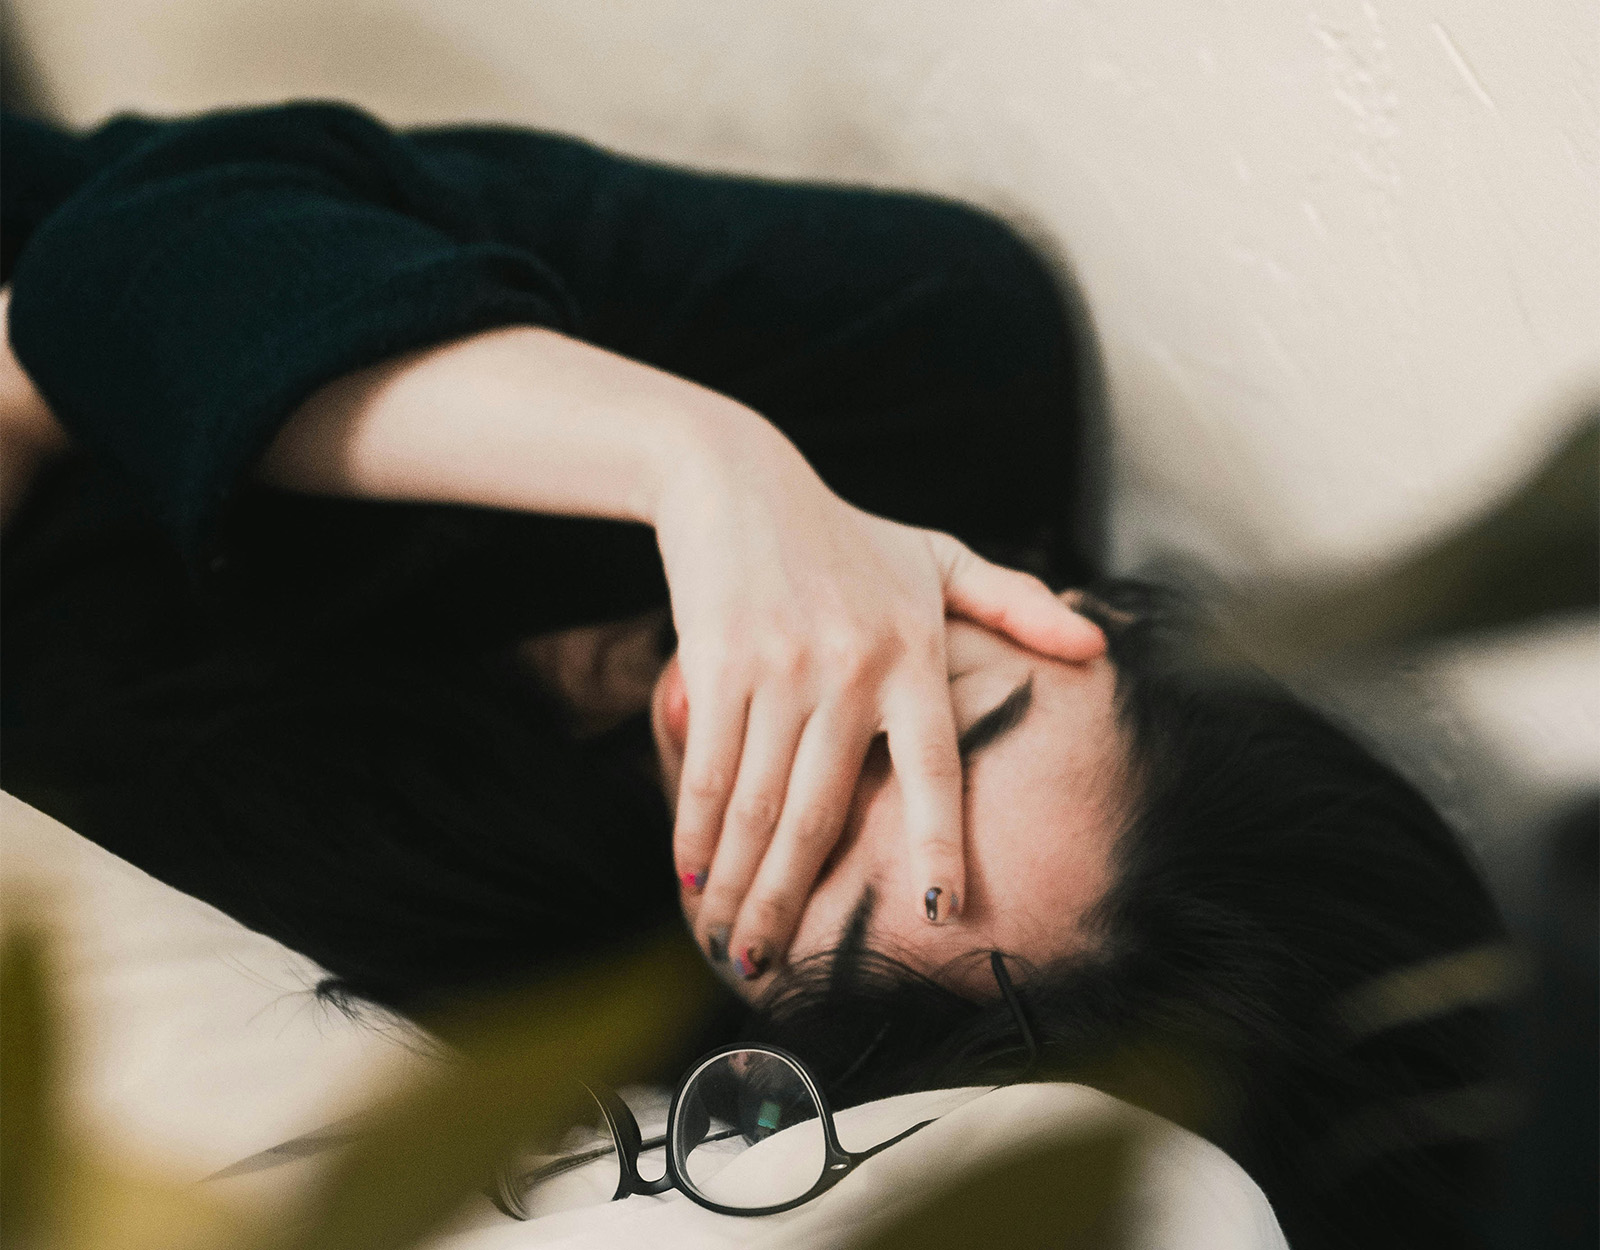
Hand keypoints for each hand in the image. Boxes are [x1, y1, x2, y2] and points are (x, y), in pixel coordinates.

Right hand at [653, 425, 1104, 983]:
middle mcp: (852, 668)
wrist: (737, 480)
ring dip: (739, 885)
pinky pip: (710, 767)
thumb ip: (1014, 603)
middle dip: (790, 902)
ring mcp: (782, 667)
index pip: (935, 768)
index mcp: (913, 653)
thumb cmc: (845, 533)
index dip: (934, 844)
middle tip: (769, 970)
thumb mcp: (937, 556)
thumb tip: (1096, 651)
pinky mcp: (718, 661)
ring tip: (727, 944)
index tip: (937, 912)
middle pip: (823, 811)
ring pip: (761, 802)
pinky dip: (696, 828)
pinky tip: (690, 874)